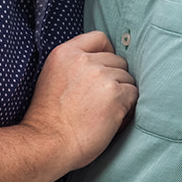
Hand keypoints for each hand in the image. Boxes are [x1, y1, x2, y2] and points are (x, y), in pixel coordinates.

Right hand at [23, 31, 136, 169]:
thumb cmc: (48, 119)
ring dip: (121, 95)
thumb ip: (74, 65)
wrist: (47, 144)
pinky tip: (111, 119)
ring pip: (127, 78)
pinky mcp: (116, 95)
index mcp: (65, 53)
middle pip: (117, 60)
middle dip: (114, 79)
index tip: (101, 72)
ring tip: (103, 112)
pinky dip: (127, 108)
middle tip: (99, 101)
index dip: (106, 54)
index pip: (99, 38)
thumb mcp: (52, 77)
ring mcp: (101, 76)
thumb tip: (104, 63)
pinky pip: (133, 95)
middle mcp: (84, 60)